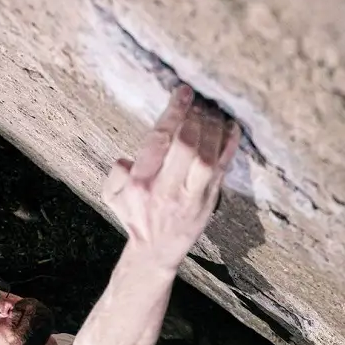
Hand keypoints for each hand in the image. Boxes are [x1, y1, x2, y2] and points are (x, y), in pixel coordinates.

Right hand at [102, 85, 238, 270]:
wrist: (155, 251)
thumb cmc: (135, 216)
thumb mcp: (112, 196)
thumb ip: (116, 173)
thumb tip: (127, 159)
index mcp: (141, 182)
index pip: (159, 141)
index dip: (174, 112)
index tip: (183, 92)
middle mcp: (167, 189)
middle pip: (187, 146)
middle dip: (196, 117)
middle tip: (200, 100)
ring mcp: (191, 197)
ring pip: (208, 157)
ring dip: (213, 129)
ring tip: (212, 109)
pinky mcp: (209, 202)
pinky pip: (224, 170)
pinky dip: (230, 146)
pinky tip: (232, 127)